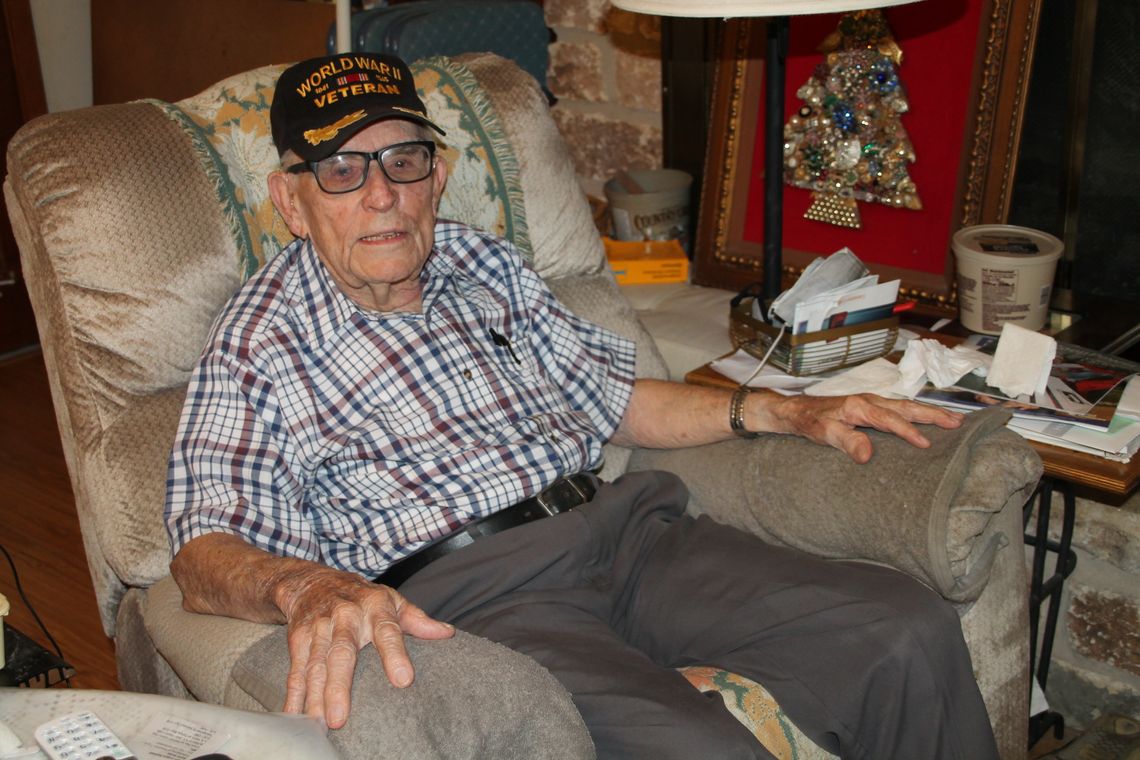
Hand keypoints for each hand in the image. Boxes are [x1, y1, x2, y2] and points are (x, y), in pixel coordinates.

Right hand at [276, 567, 454, 727]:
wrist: (313, 580)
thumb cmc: (362, 596)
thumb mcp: (392, 599)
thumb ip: (417, 619)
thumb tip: (447, 633)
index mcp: (375, 607)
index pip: (388, 632)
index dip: (395, 655)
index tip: (404, 680)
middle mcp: (345, 617)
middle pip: (342, 653)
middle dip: (339, 686)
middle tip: (340, 717)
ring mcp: (319, 628)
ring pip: (316, 664)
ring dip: (314, 695)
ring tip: (318, 722)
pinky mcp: (298, 638)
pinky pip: (296, 668)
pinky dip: (293, 693)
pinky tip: (293, 714)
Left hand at [763, 393, 962, 463]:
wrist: (793, 411)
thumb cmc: (808, 421)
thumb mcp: (823, 433)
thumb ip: (846, 441)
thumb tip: (868, 454)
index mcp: (860, 406)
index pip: (891, 420)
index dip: (909, 431)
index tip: (927, 444)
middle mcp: (869, 401)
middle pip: (906, 407)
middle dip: (932, 414)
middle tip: (958, 422)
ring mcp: (870, 403)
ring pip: (905, 406)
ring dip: (928, 412)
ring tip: (953, 419)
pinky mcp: (869, 408)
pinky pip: (898, 409)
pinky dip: (915, 413)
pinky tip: (925, 420)